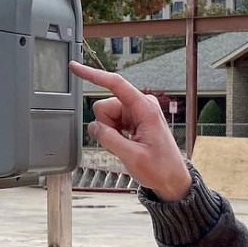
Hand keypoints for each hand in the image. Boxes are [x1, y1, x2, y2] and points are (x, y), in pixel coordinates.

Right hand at [69, 62, 192, 200]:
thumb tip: (93, 126)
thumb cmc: (160, 168)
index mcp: (145, 108)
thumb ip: (109, 139)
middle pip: (105, 106)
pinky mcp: (134, 119)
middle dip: (105, 126)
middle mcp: (141, 105)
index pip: (115, 84)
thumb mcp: (132, 157)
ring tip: (127, 145)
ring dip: (110, 133)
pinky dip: (114, 135)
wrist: (172, 179)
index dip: (93, 74)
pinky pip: (112, 122)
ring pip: (106, 116)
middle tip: (121, 143)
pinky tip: (127, 144)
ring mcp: (137, 112)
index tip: (75, 67)